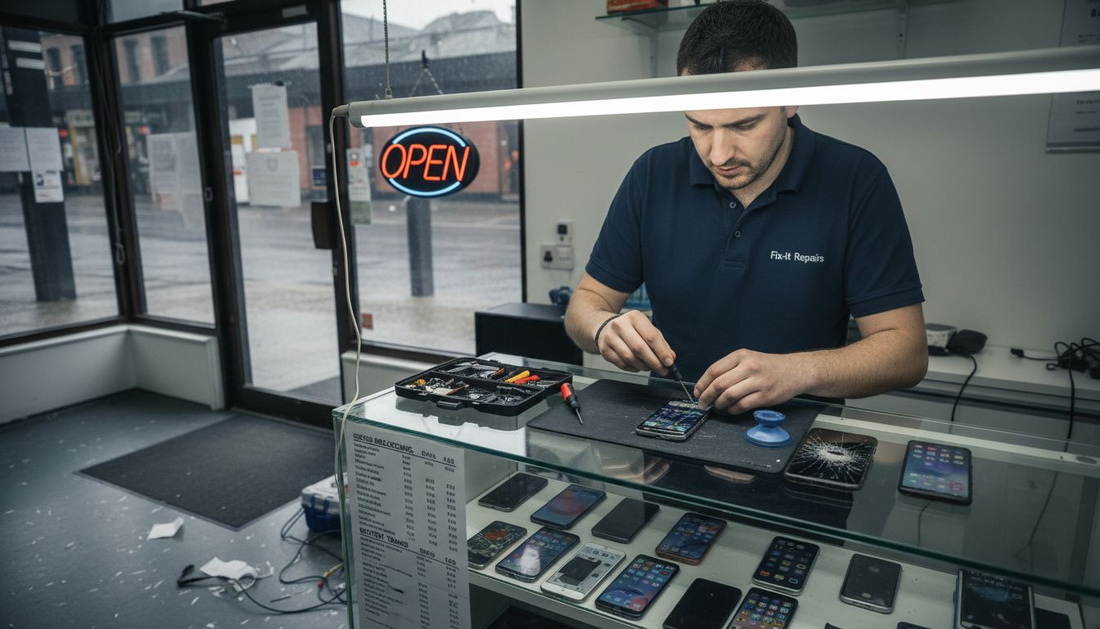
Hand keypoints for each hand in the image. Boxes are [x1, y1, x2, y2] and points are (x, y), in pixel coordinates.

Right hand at [596, 311, 675, 373]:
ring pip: (630, 358)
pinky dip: (633, 368)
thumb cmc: (630, 329)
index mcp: (634, 317)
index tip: (669, 362)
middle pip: (640, 348)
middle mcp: (620, 325)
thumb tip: (670, 357)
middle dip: (654, 362)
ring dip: (644, 366)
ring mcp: (610, 337)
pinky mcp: (604, 349)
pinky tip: (638, 366)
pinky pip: (622, 364)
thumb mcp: (647, 329)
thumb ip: (660, 342)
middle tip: (663, 370)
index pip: (651, 336)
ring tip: (651, 368)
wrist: (605, 327)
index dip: (661, 351)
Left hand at [693, 349, 812, 413]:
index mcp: (741, 355)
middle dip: (706, 396)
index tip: (697, 392)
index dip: (702, 383)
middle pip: (719, 384)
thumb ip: (730, 368)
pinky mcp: (765, 395)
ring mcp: (758, 381)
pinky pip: (742, 405)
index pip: (714, 370)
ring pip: (729, 395)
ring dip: (719, 404)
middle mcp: (749, 366)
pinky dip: (732, 410)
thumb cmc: (768, 366)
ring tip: (717, 406)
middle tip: (702, 403)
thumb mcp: (748, 358)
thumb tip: (707, 385)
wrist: (795, 370)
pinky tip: (731, 409)